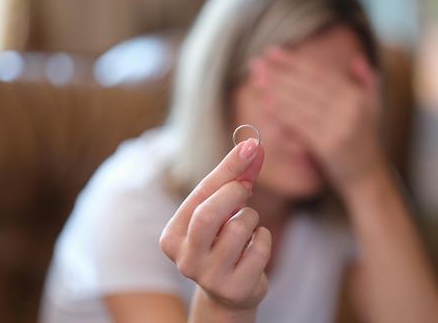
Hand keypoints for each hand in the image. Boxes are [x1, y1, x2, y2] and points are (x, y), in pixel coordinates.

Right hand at [160, 138, 270, 311]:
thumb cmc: (223, 240)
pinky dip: (263, 238)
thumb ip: (235, 178)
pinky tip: (254, 245)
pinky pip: (259, 248)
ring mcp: (208, 277)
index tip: (252, 146)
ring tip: (247, 226)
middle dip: (234, 193)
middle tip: (245, 190)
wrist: (229, 291)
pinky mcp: (234, 289)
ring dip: (252, 218)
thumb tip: (254, 146)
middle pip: (208, 214)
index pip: (200, 193)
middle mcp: (185, 258)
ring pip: (238, 229)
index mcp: (173, 236)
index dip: (228, 167)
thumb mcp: (223, 209)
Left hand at [252, 47, 386, 193]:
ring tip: (257, 79)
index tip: (273, 52)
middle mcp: (350, 108)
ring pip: (302, 103)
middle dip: (280, 73)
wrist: (368, 177)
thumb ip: (366, 82)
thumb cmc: (364, 142)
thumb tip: (356, 59)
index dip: (295, 62)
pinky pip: (301, 125)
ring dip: (277, 89)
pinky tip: (266, 103)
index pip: (320, 74)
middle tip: (256, 63)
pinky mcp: (329, 145)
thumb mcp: (372, 109)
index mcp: (357, 96)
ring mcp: (340, 127)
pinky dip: (282, 113)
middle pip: (308, 86)